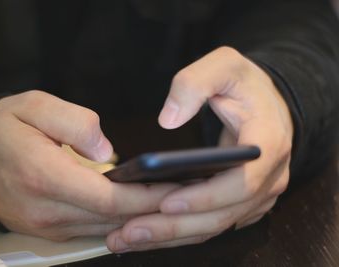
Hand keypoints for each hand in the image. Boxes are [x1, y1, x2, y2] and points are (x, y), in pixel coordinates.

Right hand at [0, 90, 179, 240]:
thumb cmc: (5, 128)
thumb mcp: (33, 105)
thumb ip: (74, 122)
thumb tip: (106, 152)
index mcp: (43, 176)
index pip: (107, 198)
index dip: (146, 197)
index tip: (177, 188)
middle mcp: (45, 210)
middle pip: (112, 219)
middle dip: (152, 210)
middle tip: (187, 195)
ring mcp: (46, 226)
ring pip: (106, 229)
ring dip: (139, 218)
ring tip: (171, 202)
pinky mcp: (49, 231)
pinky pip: (93, 231)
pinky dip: (119, 222)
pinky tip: (139, 209)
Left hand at [106, 46, 292, 251]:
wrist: (266, 103)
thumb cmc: (245, 84)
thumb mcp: (224, 66)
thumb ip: (196, 83)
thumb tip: (167, 119)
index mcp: (269, 144)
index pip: (242, 182)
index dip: (206, 196)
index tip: (167, 202)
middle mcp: (269, 177)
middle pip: (223, 215)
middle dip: (176, 227)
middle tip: (131, 232)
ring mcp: (258, 194)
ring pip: (214, 225)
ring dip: (172, 235)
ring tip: (129, 238)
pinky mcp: (244, 203)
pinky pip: (212, 223)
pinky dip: (181, 231)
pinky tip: (149, 232)